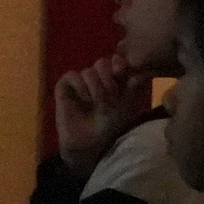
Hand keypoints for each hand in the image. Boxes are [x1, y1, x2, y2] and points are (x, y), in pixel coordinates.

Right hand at [49, 53, 150, 172]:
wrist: (89, 142)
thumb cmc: (109, 125)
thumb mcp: (126, 107)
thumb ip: (133, 90)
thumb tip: (139, 75)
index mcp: (113, 79)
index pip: (117, 61)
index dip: (120, 64)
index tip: (123, 74)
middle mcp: (96, 78)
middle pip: (102, 62)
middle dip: (109, 78)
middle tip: (112, 95)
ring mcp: (80, 81)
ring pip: (89, 70)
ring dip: (96, 86)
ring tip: (98, 102)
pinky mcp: (64, 86)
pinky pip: (72, 75)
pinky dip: (81, 85)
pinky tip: (85, 99)